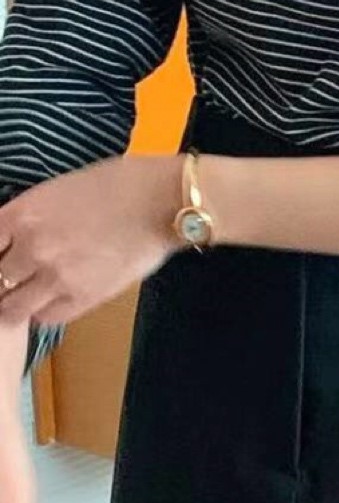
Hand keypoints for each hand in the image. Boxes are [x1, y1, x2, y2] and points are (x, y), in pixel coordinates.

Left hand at [0, 156, 181, 330]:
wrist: (159, 201)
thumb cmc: (114, 184)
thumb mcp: (55, 191)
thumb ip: (27, 217)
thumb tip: (13, 236)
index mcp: (20, 215)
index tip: (3, 259)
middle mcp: (30, 249)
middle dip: (3, 280)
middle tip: (14, 279)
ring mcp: (56, 277)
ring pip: (13, 307)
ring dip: (16, 303)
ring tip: (27, 298)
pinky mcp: (83, 297)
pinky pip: (48, 317)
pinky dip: (45, 312)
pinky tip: (54, 300)